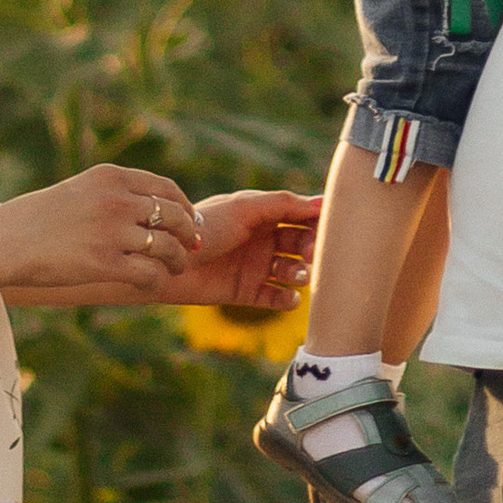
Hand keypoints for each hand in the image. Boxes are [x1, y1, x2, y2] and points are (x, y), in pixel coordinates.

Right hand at [0, 163, 201, 305]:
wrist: (3, 241)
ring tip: (175, 269)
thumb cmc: (36, 220)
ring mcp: (113, 232)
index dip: (185, 207)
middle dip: (188, 234)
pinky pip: (150, 274)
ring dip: (177, 261)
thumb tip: (149, 210)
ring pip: (168, 247)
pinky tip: (151, 284)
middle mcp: (117, 200)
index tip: (190, 222)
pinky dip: (157, 281)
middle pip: (174, 216)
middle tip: (192, 248)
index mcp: (111, 177)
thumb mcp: (79, 191)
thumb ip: (113, 195)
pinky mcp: (105, 263)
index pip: (166, 189)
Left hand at [166, 190, 322, 310]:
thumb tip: (321, 202)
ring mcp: (256, 267)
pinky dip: (286, 300)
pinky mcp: (246, 292)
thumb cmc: (206, 227)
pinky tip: (289, 298)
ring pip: (292, 271)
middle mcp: (263, 240)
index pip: (301, 216)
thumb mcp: (244, 208)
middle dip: (311, 248)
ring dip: (300, 273)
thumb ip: (283, 204)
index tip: (331, 227)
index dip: (317, 221)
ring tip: (296, 274)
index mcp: (263, 215)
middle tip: (310, 254)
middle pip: (300, 244)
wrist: (170, 261)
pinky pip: (276, 298)